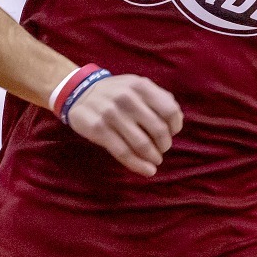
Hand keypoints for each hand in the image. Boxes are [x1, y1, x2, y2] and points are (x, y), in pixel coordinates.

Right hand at [65, 73, 183, 176]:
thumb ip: (158, 98)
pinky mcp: (98, 129)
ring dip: (153, 157)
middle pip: (159, 129)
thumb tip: (177, 120)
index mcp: (140, 86)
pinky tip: (147, 170)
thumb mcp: (135, 86)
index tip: (172, 133)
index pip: (170, 110)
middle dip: (164, 145)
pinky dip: (138, 165)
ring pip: (142, 144)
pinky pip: (123, 152)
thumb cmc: (114, 93)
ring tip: (155, 160)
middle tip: (162, 150)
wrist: (78, 92)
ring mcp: (111, 113)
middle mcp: (127, 98)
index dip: (175, 126)